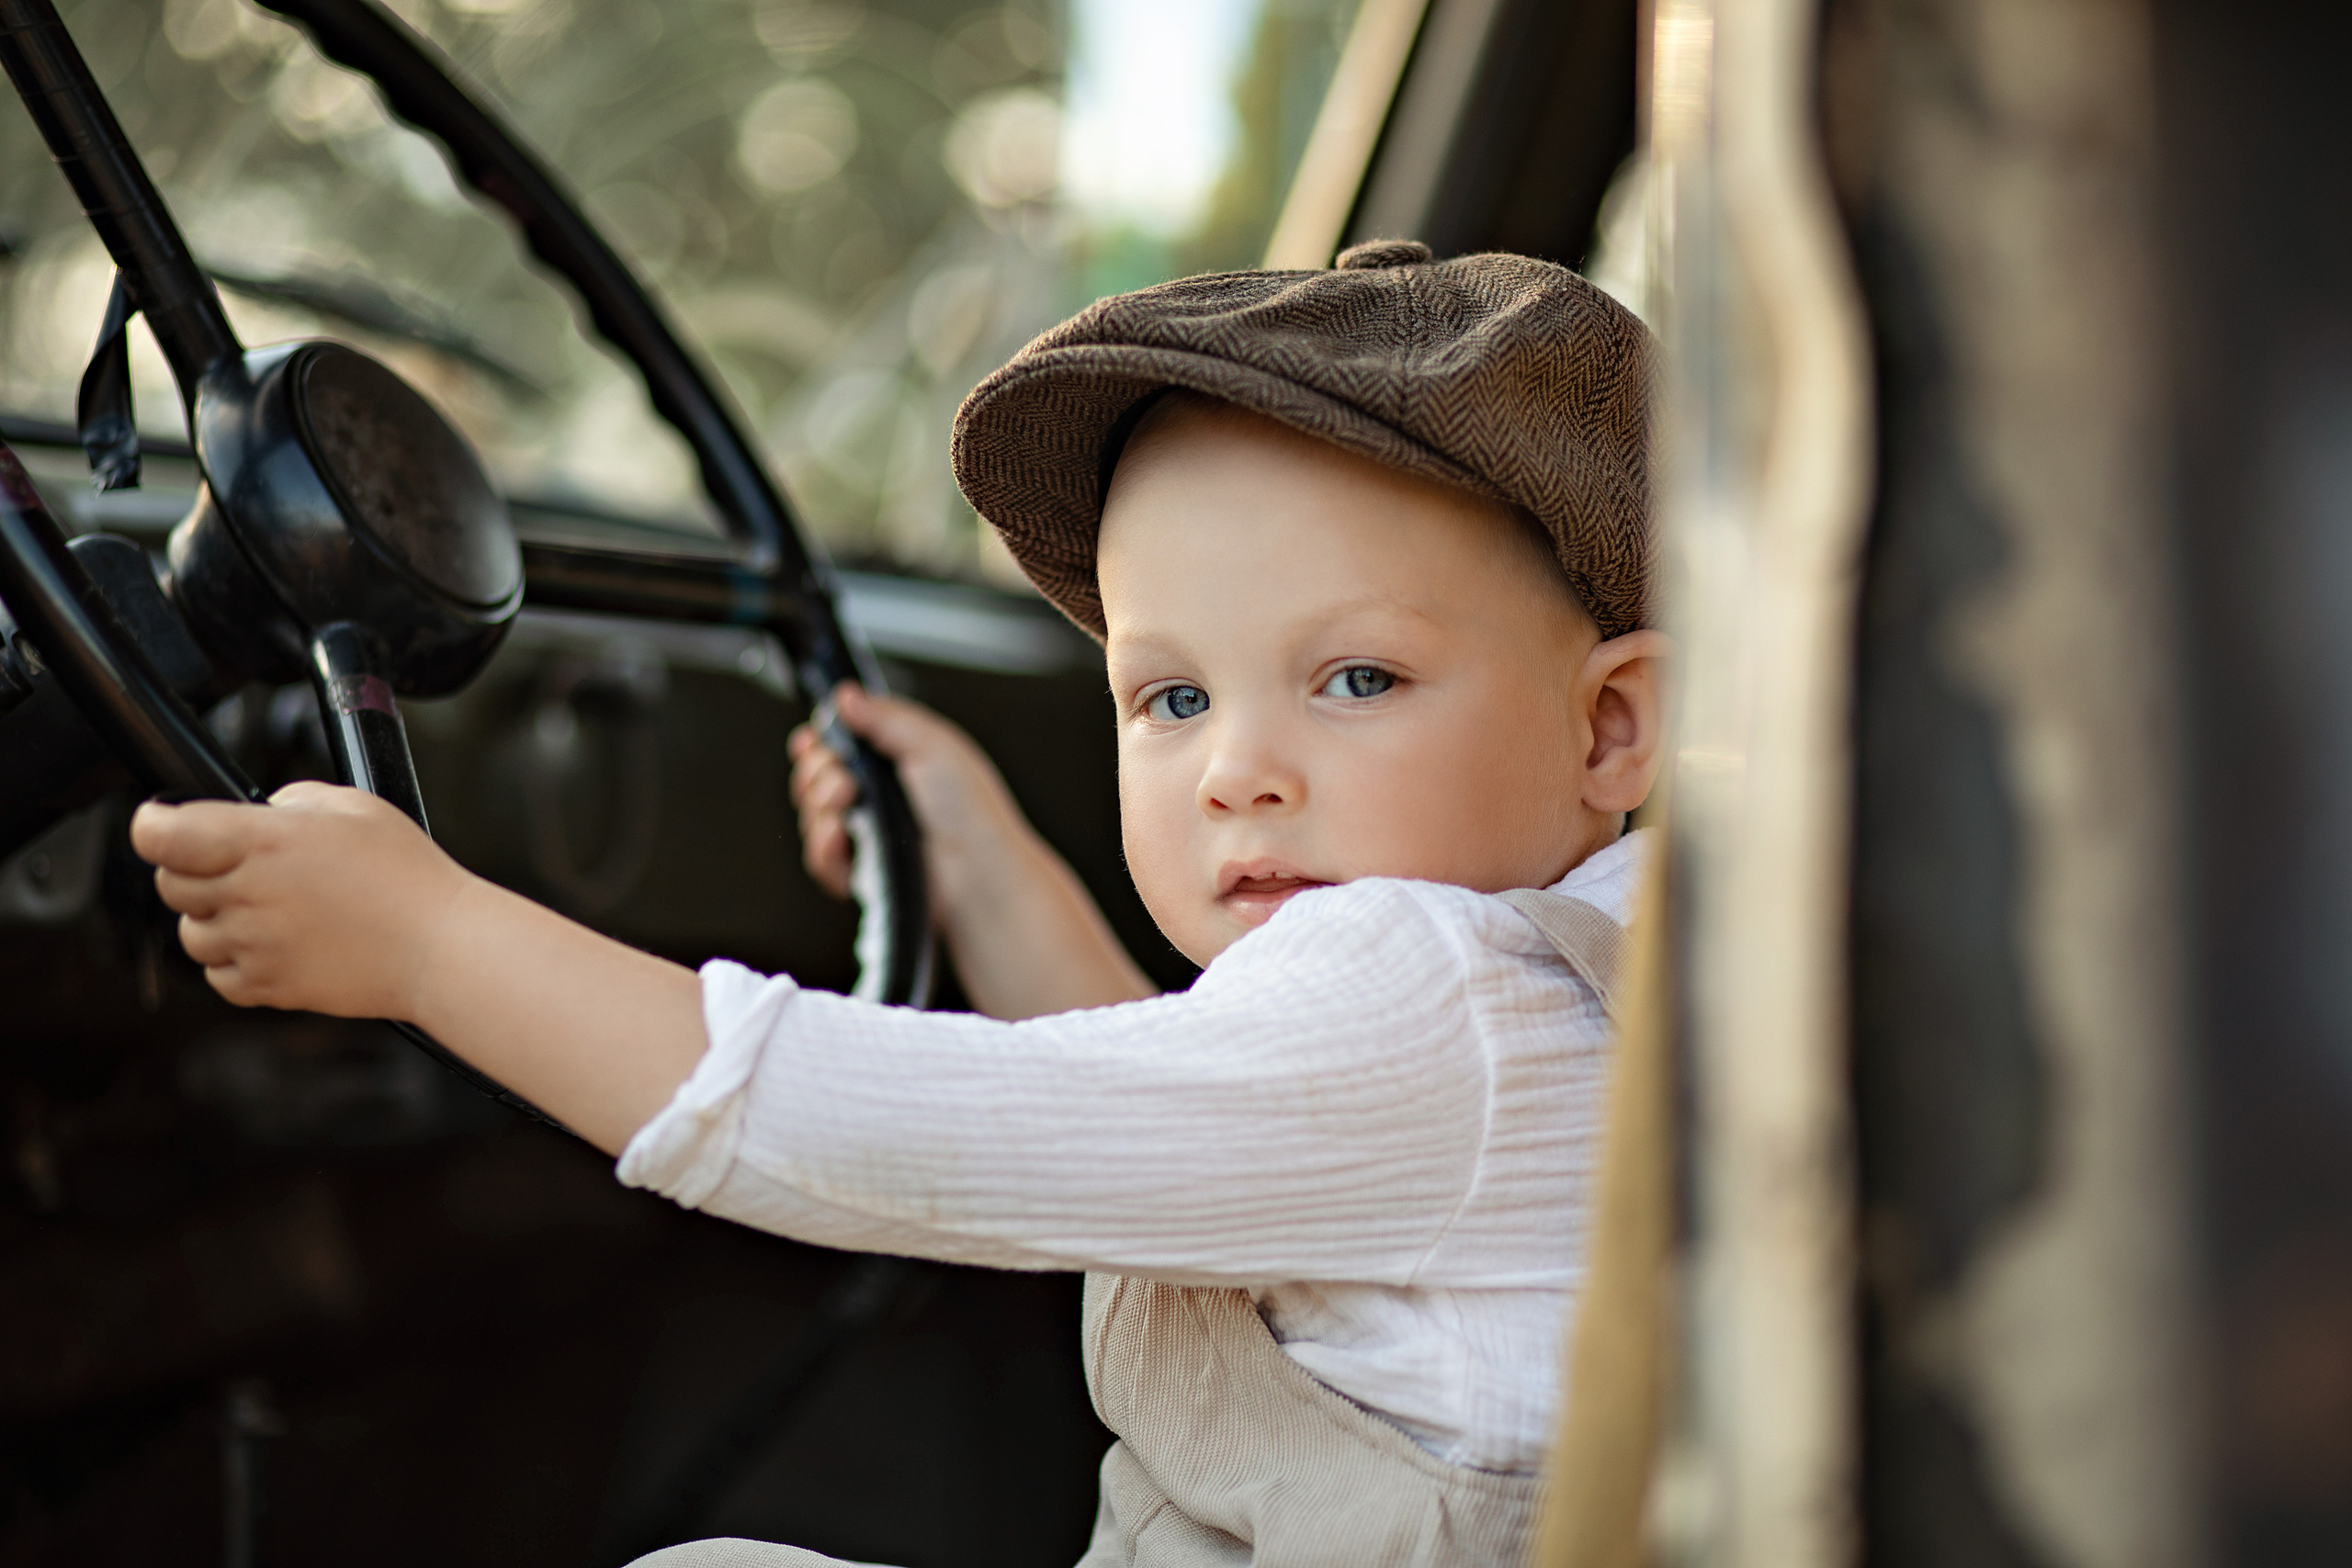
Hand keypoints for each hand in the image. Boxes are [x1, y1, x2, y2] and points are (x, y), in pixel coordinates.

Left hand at [131, 781, 471, 1019]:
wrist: (439, 945)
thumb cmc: (407, 875)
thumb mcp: (353, 806)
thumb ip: (292, 801)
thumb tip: (261, 813)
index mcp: (262, 841)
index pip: (161, 836)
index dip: (153, 825)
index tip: (163, 824)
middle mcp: (248, 894)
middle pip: (170, 885)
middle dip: (194, 871)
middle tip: (240, 867)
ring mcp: (254, 945)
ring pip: (191, 934)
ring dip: (215, 919)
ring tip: (267, 909)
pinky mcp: (268, 986)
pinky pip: (219, 977)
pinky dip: (235, 961)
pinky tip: (276, 942)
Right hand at [790, 683, 1030, 909]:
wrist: (978, 872)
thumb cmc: (971, 811)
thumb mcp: (931, 743)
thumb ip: (883, 716)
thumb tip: (845, 696)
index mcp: (895, 761)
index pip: (837, 744)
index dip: (818, 742)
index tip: (813, 742)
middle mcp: (877, 797)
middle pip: (816, 777)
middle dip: (818, 773)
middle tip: (844, 779)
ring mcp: (866, 835)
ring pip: (812, 816)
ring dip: (820, 807)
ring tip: (847, 806)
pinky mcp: (859, 872)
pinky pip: (819, 858)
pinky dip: (823, 846)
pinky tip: (840, 836)